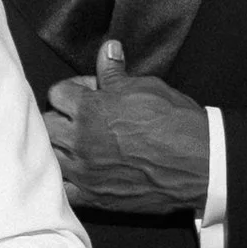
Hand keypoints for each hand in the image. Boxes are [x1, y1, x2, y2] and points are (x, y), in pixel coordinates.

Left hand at [45, 41, 210, 212]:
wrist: (200, 162)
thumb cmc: (176, 124)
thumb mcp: (145, 87)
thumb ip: (115, 72)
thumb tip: (108, 51)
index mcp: (90, 109)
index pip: (57, 92)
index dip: (74, 89)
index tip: (90, 93)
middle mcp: (81, 141)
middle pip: (47, 123)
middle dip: (61, 116)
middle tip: (81, 117)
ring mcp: (85, 171)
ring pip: (49, 156)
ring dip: (59, 147)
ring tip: (78, 143)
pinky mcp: (95, 196)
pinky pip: (63, 191)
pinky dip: (65, 182)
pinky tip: (77, 173)